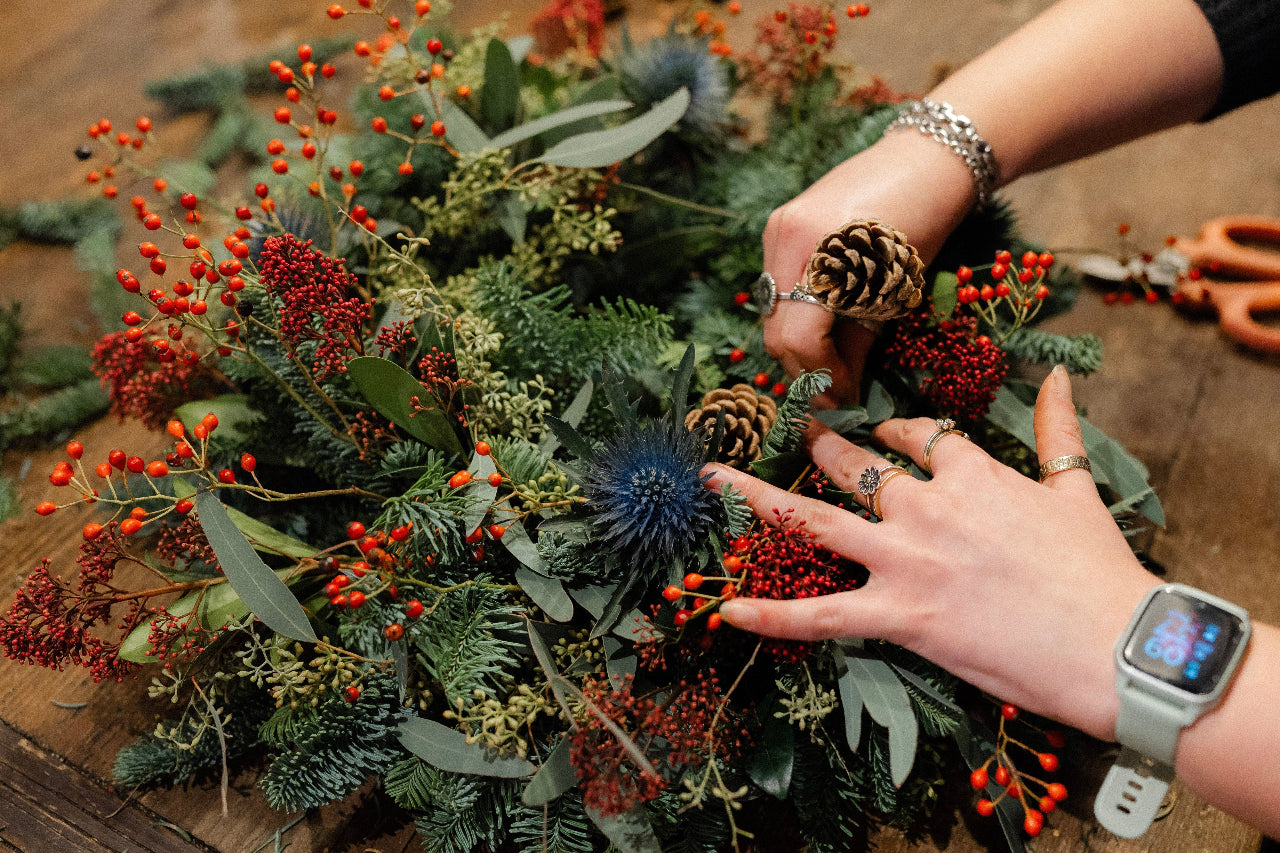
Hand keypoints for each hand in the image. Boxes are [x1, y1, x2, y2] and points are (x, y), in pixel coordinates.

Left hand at [705, 366, 1157, 739]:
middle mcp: (926, 506)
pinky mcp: (900, 615)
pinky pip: (821, 614)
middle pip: (856, 466)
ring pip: (816, 521)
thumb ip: (1057, 430)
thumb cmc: (1100, 571)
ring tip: (716, 479)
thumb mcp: (1075, 489)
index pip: (916, 436)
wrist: (1117, 645)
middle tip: (794, 434)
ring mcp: (906, 560)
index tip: (882, 431)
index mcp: (971, 473)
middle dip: (820, 447)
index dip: (894, 432)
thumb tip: (1061, 377)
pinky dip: (772, 615)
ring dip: (761, 498)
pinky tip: (727, 609)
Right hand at [761, 132, 976, 406]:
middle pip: (775, 330)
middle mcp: (785, 240)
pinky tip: (826, 320)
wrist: (927, 159)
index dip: (821, 376)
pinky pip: (778, 284)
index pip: (798, 339)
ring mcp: (777, 229)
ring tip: (833, 359)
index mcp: (819, 255)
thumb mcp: (896, 289)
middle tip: (836, 389)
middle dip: (805, 366)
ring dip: (799, 341)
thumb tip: (843, 387)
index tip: (846, 398)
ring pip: (772, 311)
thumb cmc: (926, 222)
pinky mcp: (779, 224)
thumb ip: (861, 339)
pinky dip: (798, 311)